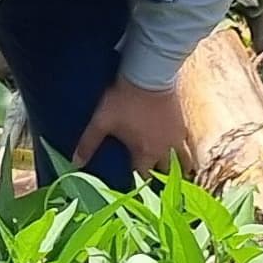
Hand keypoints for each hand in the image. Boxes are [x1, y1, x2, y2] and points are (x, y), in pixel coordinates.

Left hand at [72, 73, 192, 177]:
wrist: (149, 76)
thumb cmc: (123, 100)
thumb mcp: (101, 121)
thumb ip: (88, 143)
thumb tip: (75, 163)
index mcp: (145, 152)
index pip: (143, 176)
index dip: (137, 182)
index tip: (133, 186)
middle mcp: (164, 149)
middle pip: (167, 172)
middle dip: (161, 178)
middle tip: (155, 183)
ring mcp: (176, 137)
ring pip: (184, 161)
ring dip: (179, 168)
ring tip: (175, 173)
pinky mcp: (183, 124)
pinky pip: (187, 144)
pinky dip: (184, 151)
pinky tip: (179, 151)